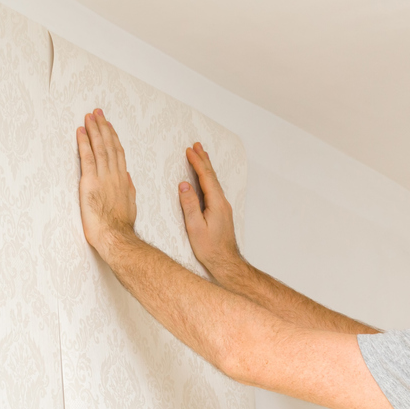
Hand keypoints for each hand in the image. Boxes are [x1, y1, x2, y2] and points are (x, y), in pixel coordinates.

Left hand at [77, 108, 136, 253]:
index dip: (113, 138)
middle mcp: (114, 175)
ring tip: (89, 117)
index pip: (118, 154)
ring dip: (94, 130)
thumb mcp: (130, 206)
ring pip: (99, 147)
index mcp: (123, 181)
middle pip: (109, 145)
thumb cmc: (121, 227)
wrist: (115, 236)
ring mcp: (103, 177)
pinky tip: (80, 132)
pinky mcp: (90, 182)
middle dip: (103, 127)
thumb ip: (129, 189)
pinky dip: (84, 143)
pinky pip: (87, 157)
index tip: (110, 126)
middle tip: (98, 113)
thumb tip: (128, 178)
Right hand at [179, 142, 241, 274]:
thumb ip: (189, 205)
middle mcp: (222, 203)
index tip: (189, 150)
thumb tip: (183, 185)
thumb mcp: (195, 227)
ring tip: (202, 156)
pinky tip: (206, 179)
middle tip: (197, 145)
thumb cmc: (210, 249)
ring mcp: (223, 207)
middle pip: (212, 176)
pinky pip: (214, 189)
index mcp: (216, 203)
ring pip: (214, 182)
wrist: (226, 262)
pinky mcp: (222, 213)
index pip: (206, 177)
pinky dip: (208, 179)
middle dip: (203, 160)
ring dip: (207, 168)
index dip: (197, 162)